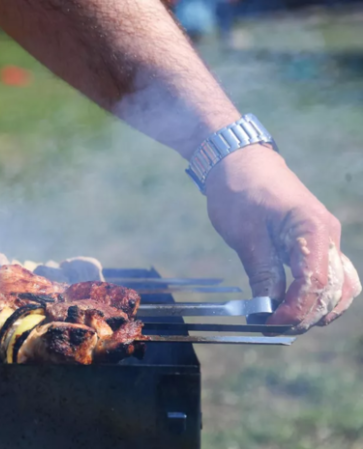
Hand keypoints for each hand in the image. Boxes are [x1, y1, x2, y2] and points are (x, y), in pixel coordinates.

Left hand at [205, 144, 360, 332]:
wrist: (239, 160)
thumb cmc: (239, 191)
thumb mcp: (245, 235)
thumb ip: (262, 273)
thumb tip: (268, 310)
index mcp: (313, 230)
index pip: (315, 284)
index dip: (294, 311)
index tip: (268, 324)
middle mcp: (329, 236)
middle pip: (332, 291)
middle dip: (306, 316)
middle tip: (272, 329)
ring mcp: (327, 239)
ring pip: (341, 287)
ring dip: (318, 309)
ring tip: (285, 322)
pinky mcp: (317, 242)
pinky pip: (332, 275)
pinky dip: (319, 296)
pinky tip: (296, 307)